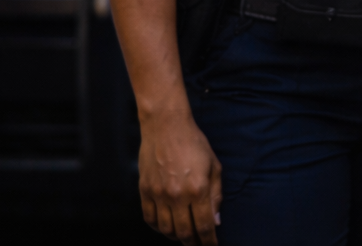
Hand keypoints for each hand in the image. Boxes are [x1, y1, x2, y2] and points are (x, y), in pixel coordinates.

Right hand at [138, 111, 221, 243]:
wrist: (166, 127)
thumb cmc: (194, 144)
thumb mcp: (214, 166)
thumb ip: (216, 195)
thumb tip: (216, 221)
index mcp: (198, 189)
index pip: (204, 225)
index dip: (209, 240)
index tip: (212, 245)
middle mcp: (177, 195)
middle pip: (184, 232)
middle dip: (193, 242)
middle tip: (198, 244)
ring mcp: (158, 194)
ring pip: (165, 229)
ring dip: (176, 237)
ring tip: (184, 236)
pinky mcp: (144, 191)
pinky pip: (149, 218)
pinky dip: (157, 227)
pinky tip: (166, 227)